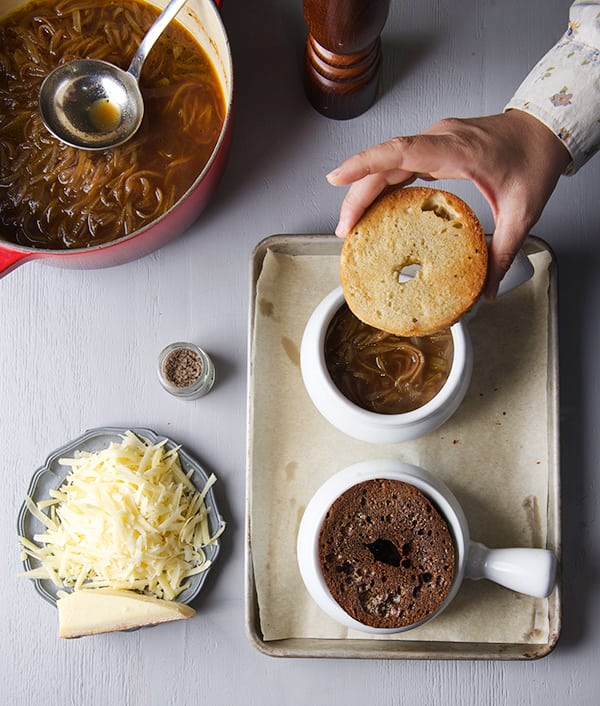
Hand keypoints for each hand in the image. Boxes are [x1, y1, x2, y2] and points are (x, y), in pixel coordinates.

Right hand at [326, 111, 570, 298]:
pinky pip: (398, 163)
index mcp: (459, 150)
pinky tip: (374, 207)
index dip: (365, 163)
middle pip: (384, 162)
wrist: (544, 130)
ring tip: (352, 226)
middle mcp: (440, 141)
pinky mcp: (433, 147)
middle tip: (344, 231)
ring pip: (387, 162)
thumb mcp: (522, 212)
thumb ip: (502, 252)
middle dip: (357, 195)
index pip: (401, 151)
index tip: (336, 178)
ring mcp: (435, 142)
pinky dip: (381, 184)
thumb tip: (486, 290)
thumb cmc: (534, 160)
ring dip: (365, 190)